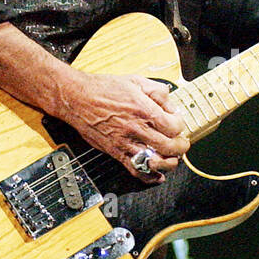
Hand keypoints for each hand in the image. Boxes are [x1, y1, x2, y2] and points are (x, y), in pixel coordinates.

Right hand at [57, 70, 188, 181]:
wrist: (77, 99)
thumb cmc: (103, 89)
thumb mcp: (135, 81)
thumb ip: (157, 91)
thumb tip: (171, 104)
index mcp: (143, 109)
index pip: (173, 126)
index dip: (180, 125)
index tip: (177, 122)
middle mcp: (136, 128)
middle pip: (169, 146)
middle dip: (180, 147)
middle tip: (182, 144)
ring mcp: (125, 142)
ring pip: (154, 162)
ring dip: (169, 163)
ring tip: (172, 158)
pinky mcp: (115, 152)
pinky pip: (135, 170)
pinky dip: (149, 177)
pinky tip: (157, 175)